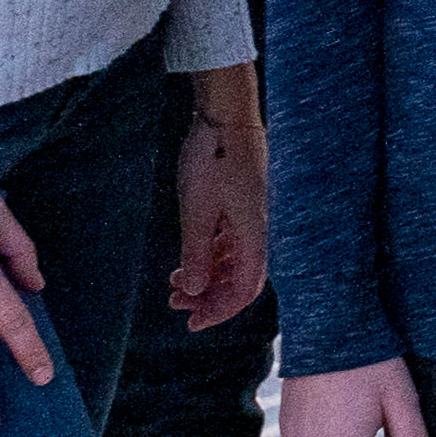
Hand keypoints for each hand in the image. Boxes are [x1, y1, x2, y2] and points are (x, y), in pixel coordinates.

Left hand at [167, 73, 266, 327]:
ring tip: (175, 282)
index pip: (245, 289)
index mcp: (254, 234)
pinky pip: (233, 241)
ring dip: (208, 275)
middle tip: (176, 304)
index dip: (220, 311)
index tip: (192, 323)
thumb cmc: (211, 158)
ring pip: (236, 260)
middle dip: (209, 296)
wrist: (226, 114)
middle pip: (242, 278)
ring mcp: (254, 215)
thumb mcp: (196, 210)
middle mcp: (260, 229)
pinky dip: (212, 255)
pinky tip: (191, 255)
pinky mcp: (246, 202)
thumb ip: (195, 254)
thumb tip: (193, 289)